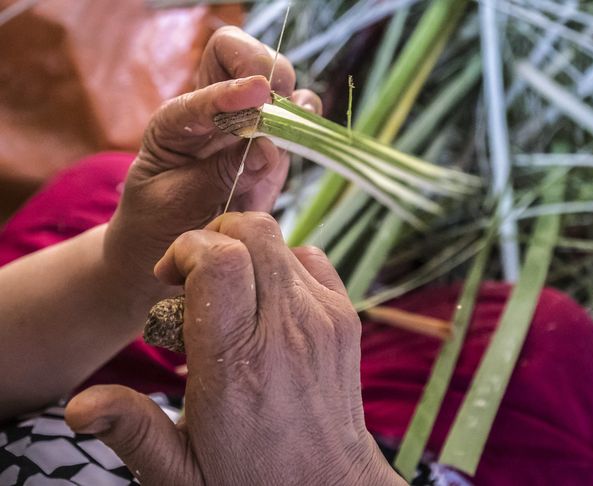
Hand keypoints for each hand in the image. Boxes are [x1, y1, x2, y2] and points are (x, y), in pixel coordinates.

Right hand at [66, 213, 402, 484]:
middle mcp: (285, 331)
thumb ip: (133, 429)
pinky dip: (283, 265)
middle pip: (253, 232)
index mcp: (236, 362)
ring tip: (230, 296)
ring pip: (281, 242)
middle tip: (195, 278)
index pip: (218, 260)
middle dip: (214, 237)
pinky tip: (266, 303)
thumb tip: (81, 405)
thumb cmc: (249, 477)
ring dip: (247, 253)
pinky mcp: (346, 318)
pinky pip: (312, 260)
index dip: (186, 249)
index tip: (169, 279)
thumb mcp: (179, 469)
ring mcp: (324, 319)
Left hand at [104, 27, 321, 293]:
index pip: (205, 85)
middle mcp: (212, 113)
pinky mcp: (271, 148)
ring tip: (296, 121)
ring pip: (276, 84)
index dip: (233, 89)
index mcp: (177, 120)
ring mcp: (246, 128)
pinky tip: (307, 137)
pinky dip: (306, 123)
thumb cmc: (157, 225)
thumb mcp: (175, 204)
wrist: (165, 251)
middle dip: (263, 66)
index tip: (259, 94)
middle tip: (277, 98)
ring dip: (290, 96)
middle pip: (239, 56)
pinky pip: (296, 121)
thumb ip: (217, 175)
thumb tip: (268, 149)